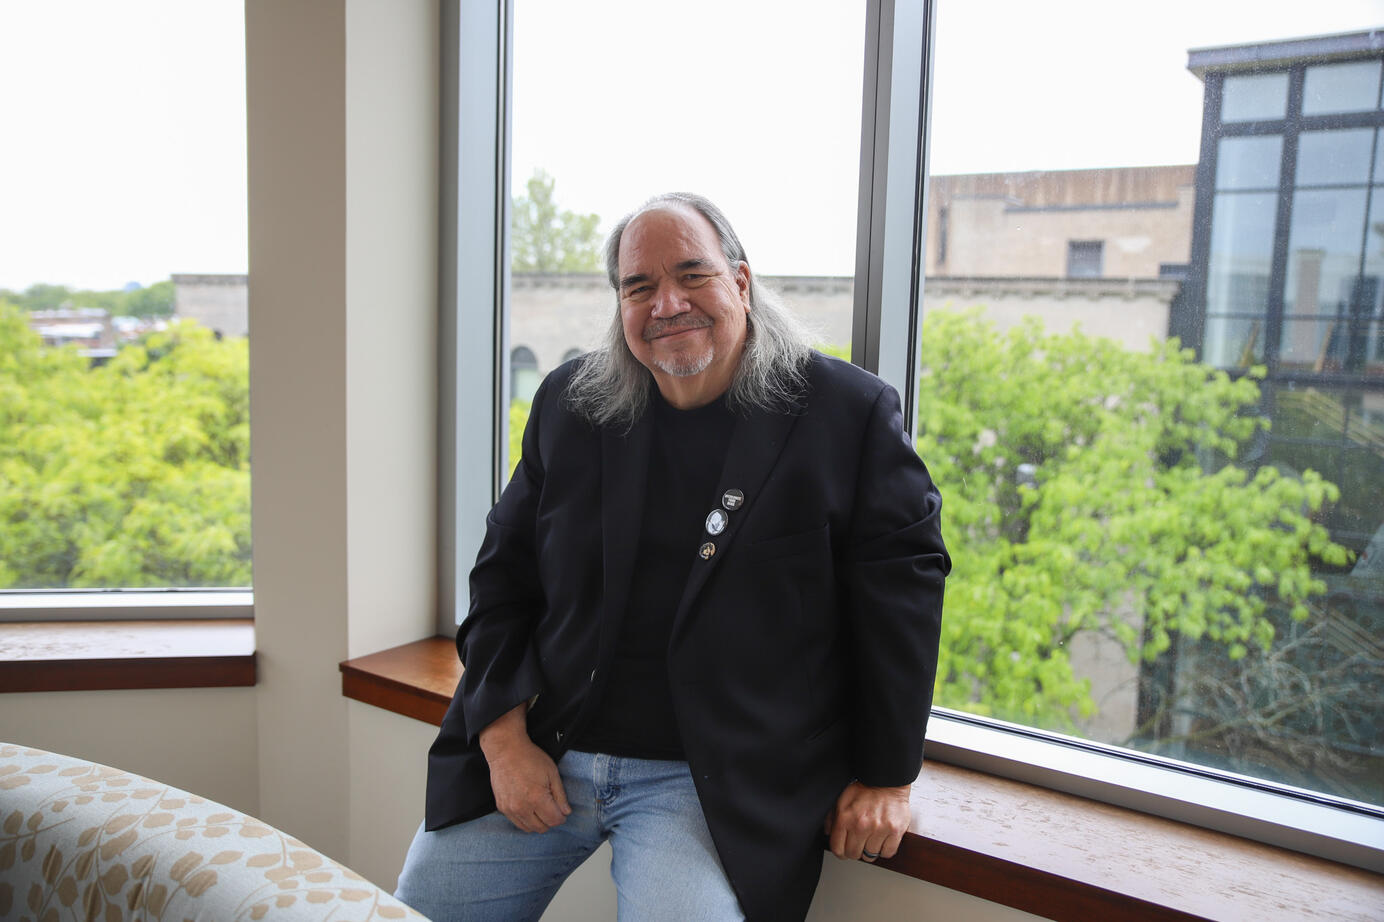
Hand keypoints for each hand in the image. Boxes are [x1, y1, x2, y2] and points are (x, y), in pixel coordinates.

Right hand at [479, 704, 570, 832]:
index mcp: (537, 798)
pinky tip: (529, 807)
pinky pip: (517, 822)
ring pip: (528, 828)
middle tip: (552, 809)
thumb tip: (566, 812)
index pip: (554, 820)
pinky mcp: (502, 807)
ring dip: (537, 822)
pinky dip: (525, 819)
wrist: (506, 750)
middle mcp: (522, 807)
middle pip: (542, 828)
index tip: (562, 811)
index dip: (561, 817)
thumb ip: (560, 795)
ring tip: (540, 808)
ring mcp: (510, 809)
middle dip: (550, 821)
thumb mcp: (552, 773)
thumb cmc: (530, 758)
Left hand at [823, 780, 910, 861]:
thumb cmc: (865, 789)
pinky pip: (887, 853)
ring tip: (872, 837)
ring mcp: (879, 829)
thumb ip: (832, 818)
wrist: (887, 780)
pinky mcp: (895, 831)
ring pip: (870, 856)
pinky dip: (885, 849)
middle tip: (859, 842)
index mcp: (846, 818)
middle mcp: (861, 825)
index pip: (838, 849)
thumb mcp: (842, 799)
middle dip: (855, 850)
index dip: (841, 851)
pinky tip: (882, 839)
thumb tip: (828, 833)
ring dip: (870, 849)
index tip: (844, 849)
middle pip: (853, 854)